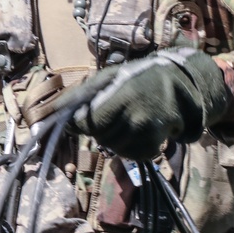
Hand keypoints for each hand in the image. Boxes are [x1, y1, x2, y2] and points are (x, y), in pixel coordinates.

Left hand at [66, 49, 228, 159]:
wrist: (179, 88)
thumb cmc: (137, 78)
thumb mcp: (110, 76)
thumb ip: (82, 92)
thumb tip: (55, 108)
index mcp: (122, 93)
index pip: (89, 120)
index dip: (77, 123)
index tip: (76, 119)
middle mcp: (136, 115)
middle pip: (99, 136)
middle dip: (95, 129)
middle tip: (105, 116)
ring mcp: (147, 133)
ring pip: (112, 148)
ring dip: (110, 138)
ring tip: (121, 122)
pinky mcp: (153, 146)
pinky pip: (128, 155)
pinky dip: (125, 147)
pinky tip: (131, 132)